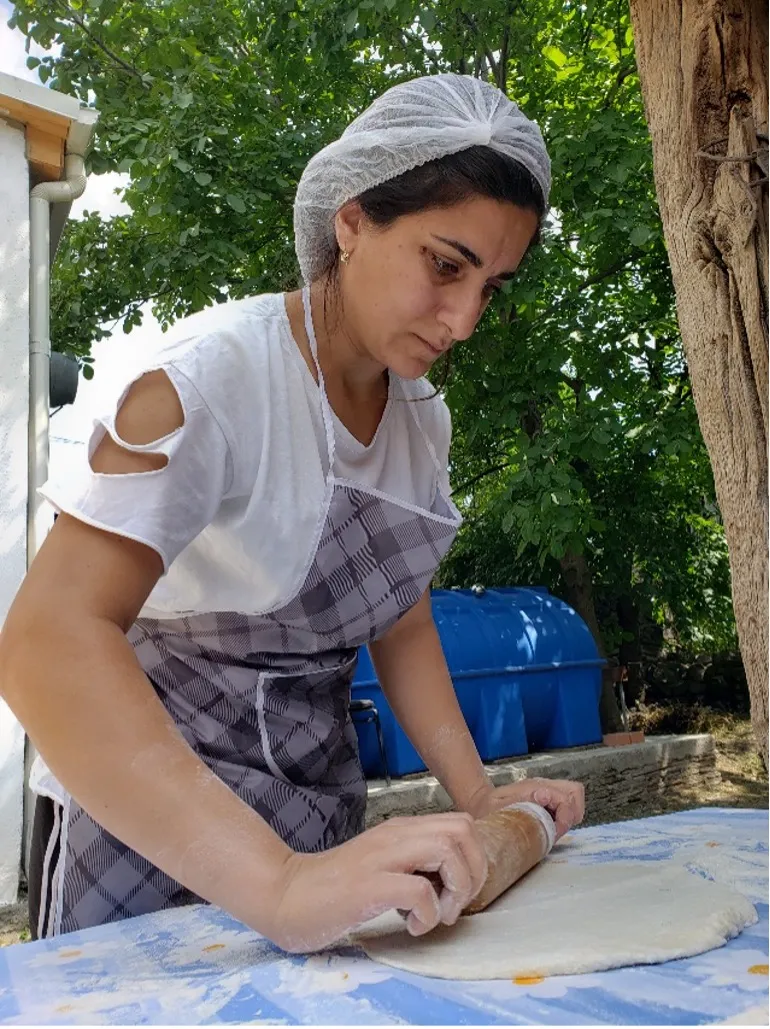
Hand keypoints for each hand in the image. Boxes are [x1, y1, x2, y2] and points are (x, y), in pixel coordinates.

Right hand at [270, 812, 488, 953]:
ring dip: (455, 890)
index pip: (461, 823)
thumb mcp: (383, 864)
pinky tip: (411, 925)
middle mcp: (395, 835)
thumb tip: (453, 881)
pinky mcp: (369, 884)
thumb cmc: (334, 888)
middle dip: (474, 871)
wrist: (286, 895)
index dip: (474, 858)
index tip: (458, 891)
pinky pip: (420, 889)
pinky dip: (428, 913)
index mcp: (400, 830)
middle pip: (462, 830)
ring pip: (447, 851)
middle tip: (454, 904)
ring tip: (436, 915)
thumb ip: (413, 862)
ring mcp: (382, 857)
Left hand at [464, 778, 584, 839]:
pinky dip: (564, 817)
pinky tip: (549, 827)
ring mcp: (546, 792)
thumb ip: (520, 803)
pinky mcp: (546, 799)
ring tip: (554, 829)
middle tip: (557, 830)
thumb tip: (544, 795)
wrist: (479, 803)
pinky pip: (565, 805)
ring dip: (569, 816)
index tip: (555, 830)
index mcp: (534, 787)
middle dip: (572, 814)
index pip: (565, 797)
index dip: (564, 815)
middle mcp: (543, 786)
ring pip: (573, 798)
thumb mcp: (498, 807)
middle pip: (575, 792)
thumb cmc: (487, 807)